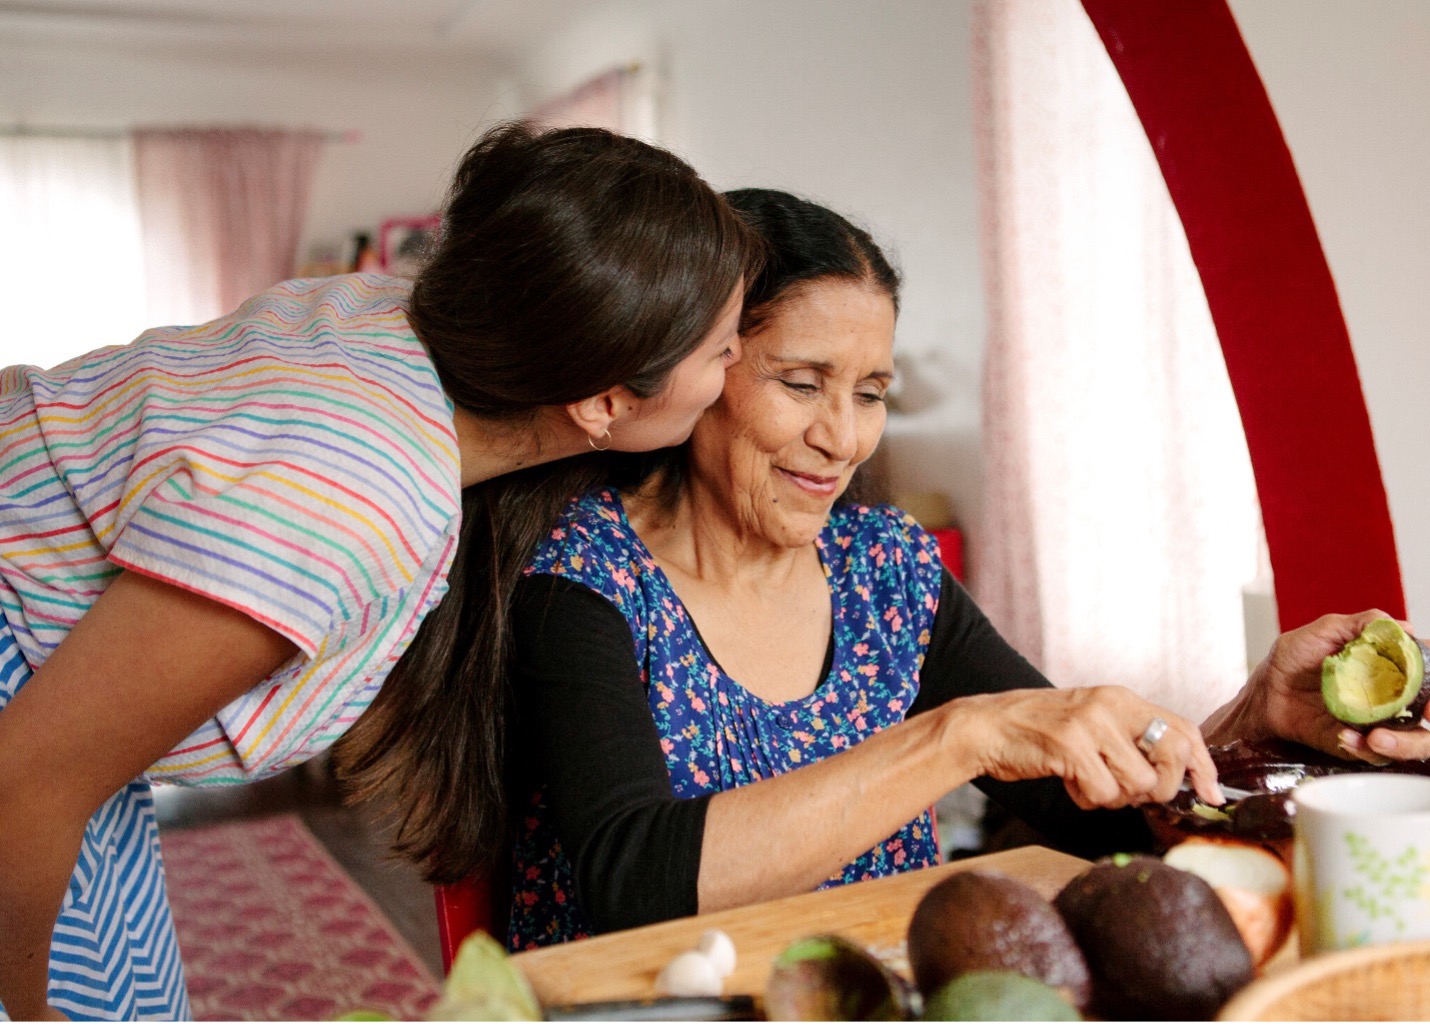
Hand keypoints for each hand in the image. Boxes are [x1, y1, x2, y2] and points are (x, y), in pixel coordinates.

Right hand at [960, 685, 1222, 808]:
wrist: (987, 727)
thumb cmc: (1040, 733)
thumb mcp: (1093, 723)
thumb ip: (1130, 740)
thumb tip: (1179, 776)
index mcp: (1121, 699)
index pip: (1183, 729)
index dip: (1204, 766)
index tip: (1212, 794)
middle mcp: (1111, 705)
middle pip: (1172, 758)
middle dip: (1161, 789)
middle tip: (1131, 793)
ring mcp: (1090, 724)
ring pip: (1140, 783)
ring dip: (1116, 797)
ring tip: (1088, 783)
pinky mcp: (1070, 746)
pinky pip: (1103, 792)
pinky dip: (1087, 799)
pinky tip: (1069, 783)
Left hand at [1226, 609, 1429, 762]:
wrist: (1265, 690)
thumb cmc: (1295, 658)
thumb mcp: (1325, 631)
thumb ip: (1363, 625)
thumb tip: (1404, 628)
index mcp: (1392, 670)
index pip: (1429, 679)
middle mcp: (1393, 699)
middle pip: (1429, 717)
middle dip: (1428, 729)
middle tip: (1425, 718)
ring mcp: (1377, 724)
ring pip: (1411, 743)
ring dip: (1402, 744)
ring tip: (1375, 737)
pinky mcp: (1355, 743)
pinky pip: (1371, 754)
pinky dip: (1361, 748)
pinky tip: (1344, 736)